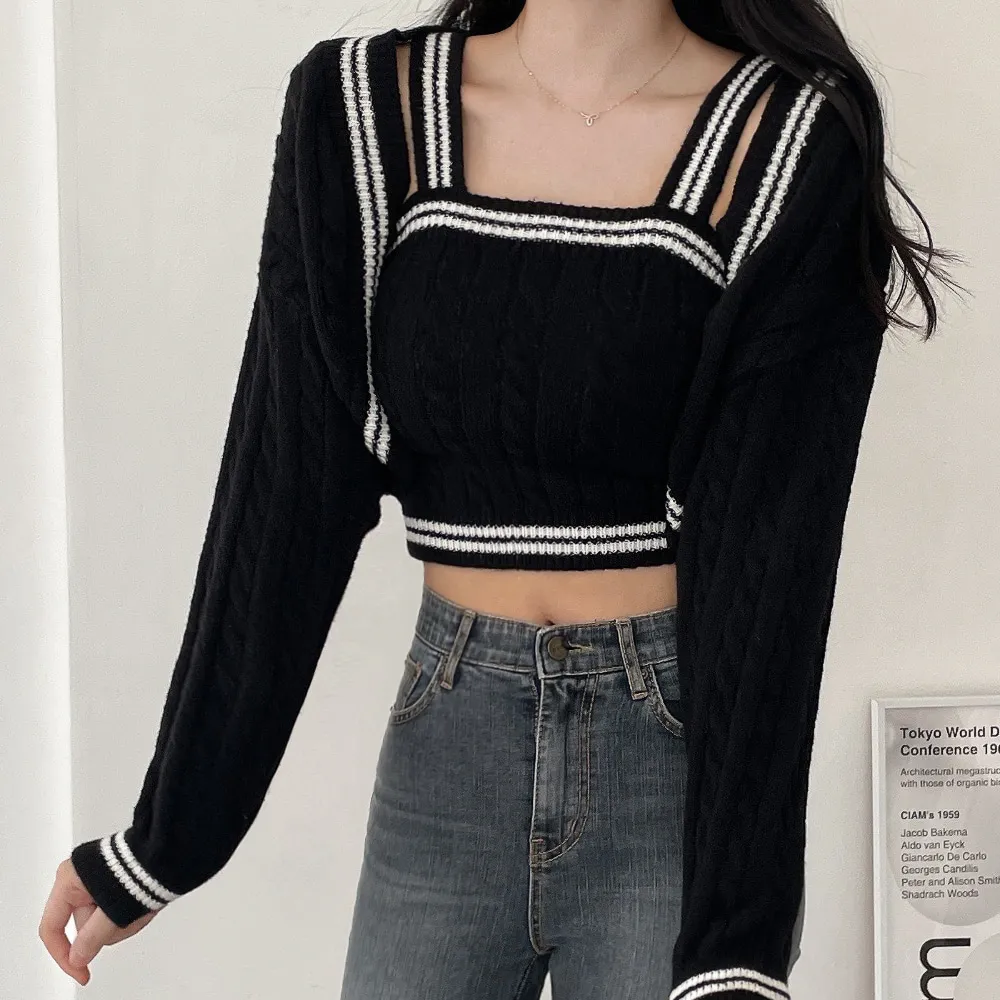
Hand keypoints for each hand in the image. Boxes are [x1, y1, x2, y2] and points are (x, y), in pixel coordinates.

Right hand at [39, 857, 157, 985]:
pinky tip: (144, 904)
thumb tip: (78, 958)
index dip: (63, 954)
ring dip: (122, 921)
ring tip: (142, 906)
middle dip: (107, 929)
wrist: (168, 849)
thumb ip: (91, 939)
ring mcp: (96, 880)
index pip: (52, 928)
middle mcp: (79, 878)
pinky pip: (113, 911)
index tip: (79, 970)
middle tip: (131, 917)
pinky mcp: (113, 882)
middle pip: (82, 925)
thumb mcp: (113, 911)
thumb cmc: (142, 866)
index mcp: (69, 879)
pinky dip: (128, 913)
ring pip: (100, 921)